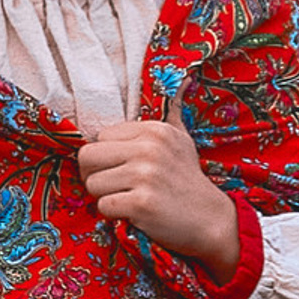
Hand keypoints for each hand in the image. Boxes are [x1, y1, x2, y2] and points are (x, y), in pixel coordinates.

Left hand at [77, 119, 241, 275]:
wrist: (211, 220)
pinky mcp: (142, 203)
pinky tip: (133, 213)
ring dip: (104, 197)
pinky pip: (103, 206)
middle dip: (93, 175)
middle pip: (87, 156)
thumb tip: (184, 78)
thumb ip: (171, 115)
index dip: (103, 156)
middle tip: (110, 186)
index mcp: (154, 130)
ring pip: (92, 184)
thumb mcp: (182, 140)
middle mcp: (149, 149)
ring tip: (127, 199)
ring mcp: (146, 176)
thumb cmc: (188, 180)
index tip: (118, 169)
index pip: (100, 136)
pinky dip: (113, 214)